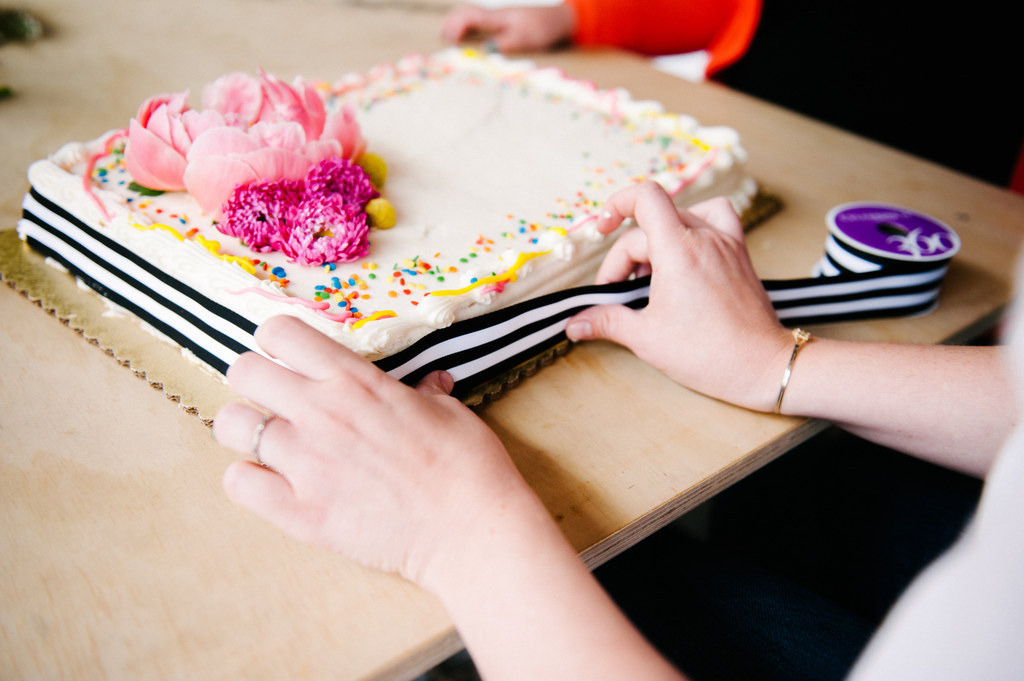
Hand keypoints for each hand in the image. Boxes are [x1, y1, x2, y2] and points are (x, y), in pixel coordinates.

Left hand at [213, 315, 536, 585]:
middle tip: (275, 399)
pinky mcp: (300, 513)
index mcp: (355, 380)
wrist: (472, 530)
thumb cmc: (468, 465)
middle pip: (243, 371)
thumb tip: (428, 384)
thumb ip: (424, 391)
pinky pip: (238, 484)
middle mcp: (321, 413)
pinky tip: (271, 483)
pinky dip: (248, 480)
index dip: (279, 342)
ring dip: (247, 431)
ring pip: (230, 426)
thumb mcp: (449, 410)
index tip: (290, 358)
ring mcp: (305, 464)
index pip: (280, 333)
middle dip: (254, 380)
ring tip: (272, 444)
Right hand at [440, 3, 575, 52]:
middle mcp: (493, 15)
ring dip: (457, 26)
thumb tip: (484, 52)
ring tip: (448, 40)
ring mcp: (497, 19)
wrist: (560, 19)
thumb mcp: (525, 38)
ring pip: (469, 17)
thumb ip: (503, 44)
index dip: (454, 27)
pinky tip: (467, 40)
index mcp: (496, 17)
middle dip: (449, 25)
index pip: (468, 16)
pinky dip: (467, 29)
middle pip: (463, 14)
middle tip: (441, 40)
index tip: (447, 40)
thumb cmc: (543, 27)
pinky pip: (478, 23)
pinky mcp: (501, 24)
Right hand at [565, 182, 792, 411]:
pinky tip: (686, 256)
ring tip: (652, 273)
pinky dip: (695, 228)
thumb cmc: (710, 354)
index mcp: (679, 251)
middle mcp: (705, 238)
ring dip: (659, 238)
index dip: (617, 204)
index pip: (645, 198)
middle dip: (627, 256)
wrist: (762, 366)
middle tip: (619, 294)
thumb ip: (607, 323)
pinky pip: (716, 220)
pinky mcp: (740, 255)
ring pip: (682, 218)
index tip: (602, 229)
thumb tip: (575, 324)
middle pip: (652, 223)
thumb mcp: (647, 339)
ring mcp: (727, 243)